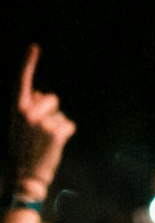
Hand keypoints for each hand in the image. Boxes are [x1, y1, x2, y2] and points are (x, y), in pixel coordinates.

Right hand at [12, 44, 75, 192]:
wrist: (26, 176)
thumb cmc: (24, 151)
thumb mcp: (19, 126)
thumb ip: (28, 109)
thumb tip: (40, 93)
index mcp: (16, 109)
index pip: (23, 81)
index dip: (29, 62)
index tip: (35, 46)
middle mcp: (27, 112)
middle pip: (52, 98)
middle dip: (52, 111)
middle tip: (41, 132)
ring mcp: (42, 122)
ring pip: (61, 115)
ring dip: (58, 126)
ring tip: (46, 141)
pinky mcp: (56, 132)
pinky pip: (70, 125)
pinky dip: (67, 134)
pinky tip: (55, 145)